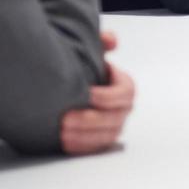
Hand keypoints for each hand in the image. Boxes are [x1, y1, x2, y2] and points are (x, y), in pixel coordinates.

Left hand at [60, 32, 135, 153]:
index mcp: (124, 87)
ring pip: (106, 136)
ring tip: (63, 134)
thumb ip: (102, 43)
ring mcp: (112, 126)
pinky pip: (95, 148)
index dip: (109, 96)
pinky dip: (81, 147)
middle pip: (115, 118)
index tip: (89, 94)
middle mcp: (122, 109)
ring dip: (85, 137)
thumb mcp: (94, 53)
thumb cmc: (87, 72)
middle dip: (91, 121)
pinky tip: (65, 143)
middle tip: (67, 119)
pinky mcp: (99, 140)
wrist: (73, 91)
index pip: (125, 93)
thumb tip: (110, 40)